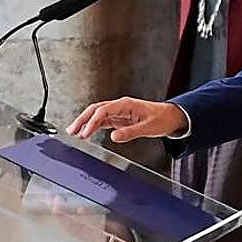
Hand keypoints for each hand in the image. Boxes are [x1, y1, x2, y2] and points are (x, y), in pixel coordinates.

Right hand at [67, 97, 187, 142]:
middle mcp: (120, 106)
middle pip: (96, 109)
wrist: (170, 116)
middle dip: (82, 119)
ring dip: (85, 122)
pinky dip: (93, 126)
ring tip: (74, 132)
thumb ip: (130, 132)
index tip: (84, 133)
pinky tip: (86, 132)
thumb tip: (114, 136)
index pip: (103, 110)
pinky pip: (103, 120)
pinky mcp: (119, 118)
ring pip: (97, 114)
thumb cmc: (161, 119)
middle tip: (71, 131)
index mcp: (126, 104)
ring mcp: (119, 112)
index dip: (92, 122)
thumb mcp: (148, 128)